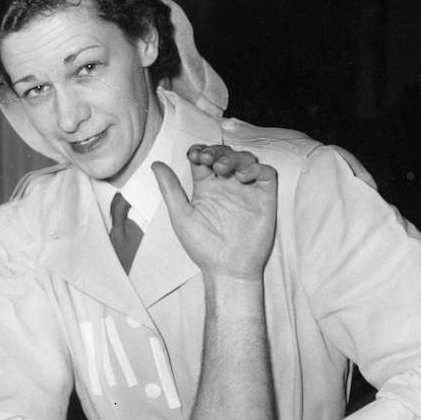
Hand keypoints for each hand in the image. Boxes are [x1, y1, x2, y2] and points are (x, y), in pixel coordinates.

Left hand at [152, 145, 276, 281]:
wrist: (228, 268)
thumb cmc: (203, 247)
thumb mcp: (181, 216)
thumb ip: (170, 189)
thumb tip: (155, 164)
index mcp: (206, 188)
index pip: (204, 159)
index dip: (199, 151)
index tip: (194, 155)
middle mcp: (226, 185)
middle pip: (224, 154)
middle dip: (216, 151)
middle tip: (207, 159)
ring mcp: (246, 189)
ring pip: (245, 159)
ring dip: (234, 157)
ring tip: (222, 168)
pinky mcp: (264, 196)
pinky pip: (265, 173)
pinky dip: (254, 169)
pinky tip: (241, 177)